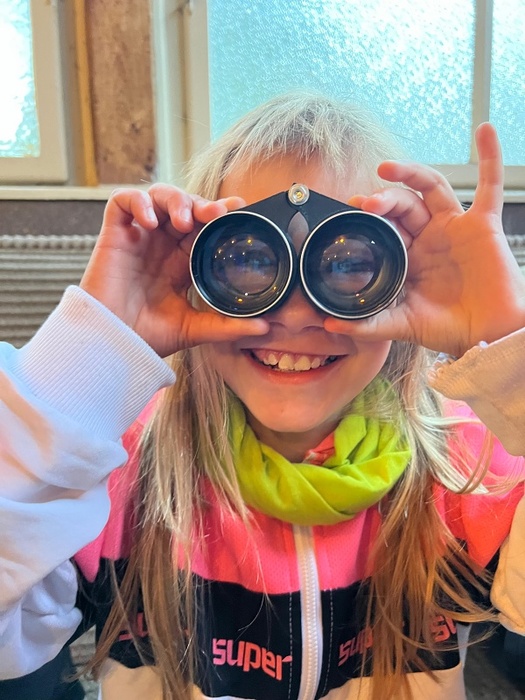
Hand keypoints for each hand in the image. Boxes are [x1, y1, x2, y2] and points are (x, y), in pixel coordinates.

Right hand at [80, 184, 268, 356]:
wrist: (112, 345)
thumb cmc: (147, 337)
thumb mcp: (194, 329)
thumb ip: (227, 326)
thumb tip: (264, 326)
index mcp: (182, 262)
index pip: (205, 227)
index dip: (220, 214)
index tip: (240, 209)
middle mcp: (162, 245)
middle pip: (185, 207)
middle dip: (202, 204)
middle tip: (216, 213)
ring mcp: (138, 238)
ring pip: (157, 196)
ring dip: (175, 199)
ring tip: (184, 219)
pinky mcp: (113, 235)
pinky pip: (122, 202)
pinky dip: (137, 201)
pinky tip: (150, 221)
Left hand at [325, 123, 524, 356]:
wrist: (487, 335)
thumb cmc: (446, 329)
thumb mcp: (400, 325)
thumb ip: (367, 324)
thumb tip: (330, 325)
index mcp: (408, 257)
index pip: (384, 227)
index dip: (368, 217)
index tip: (348, 210)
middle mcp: (428, 237)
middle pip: (402, 204)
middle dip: (383, 199)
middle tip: (364, 202)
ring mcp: (455, 227)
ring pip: (432, 188)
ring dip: (411, 173)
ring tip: (387, 167)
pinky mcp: (483, 224)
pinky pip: (490, 185)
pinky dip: (489, 157)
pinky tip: (484, 131)